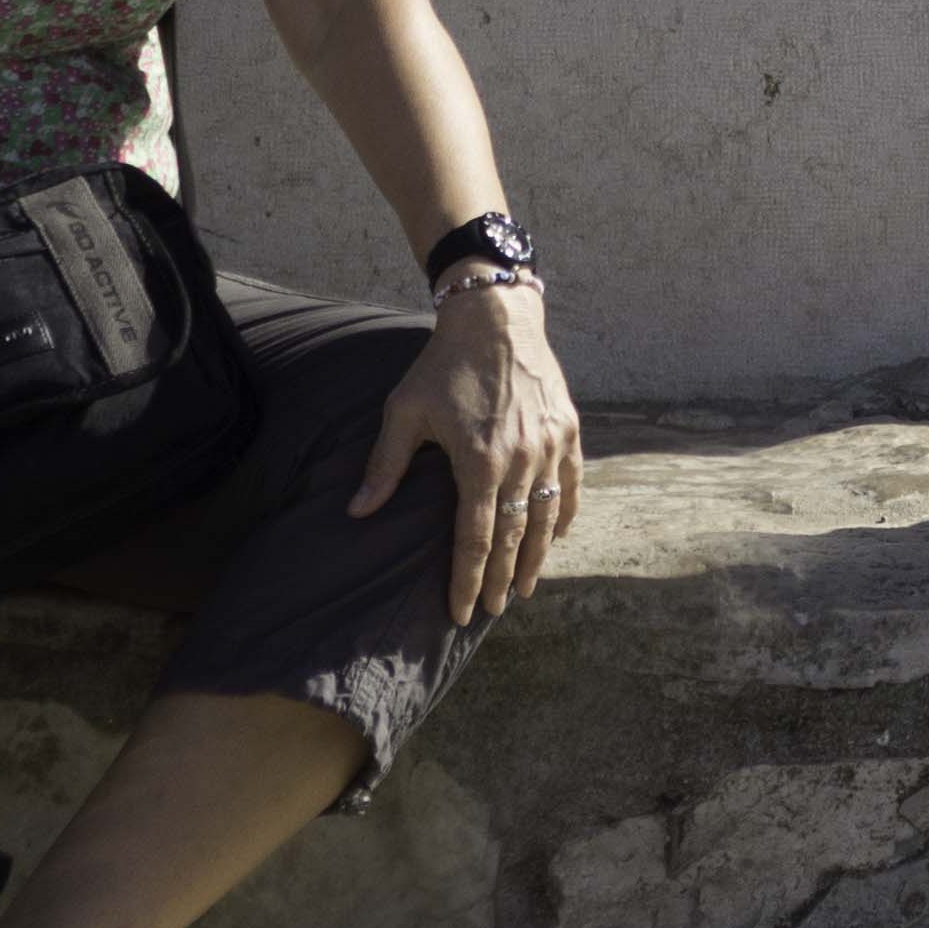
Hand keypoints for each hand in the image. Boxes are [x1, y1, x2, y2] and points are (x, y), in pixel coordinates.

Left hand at [353, 281, 582, 624]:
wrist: (495, 315)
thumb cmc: (443, 364)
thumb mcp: (406, 410)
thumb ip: (386, 465)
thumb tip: (357, 512)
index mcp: (479, 459)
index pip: (476, 539)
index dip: (468, 580)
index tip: (462, 612)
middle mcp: (521, 458)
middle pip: (514, 536)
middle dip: (503, 579)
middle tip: (495, 609)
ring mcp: (551, 444)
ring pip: (547, 517)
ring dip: (537, 557)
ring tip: (525, 587)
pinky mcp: (569, 429)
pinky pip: (572, 485)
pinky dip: (565, 516)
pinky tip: (555, 538)